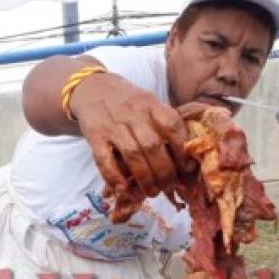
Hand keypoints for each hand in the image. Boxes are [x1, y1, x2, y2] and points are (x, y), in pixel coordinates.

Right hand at [70, 72, 193, 207]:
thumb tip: (186, 160)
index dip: (182, 149)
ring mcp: (112, 125)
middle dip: (164, 172)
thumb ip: (164, 125)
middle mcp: (133, 113)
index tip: (187, 167)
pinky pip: (105, 161)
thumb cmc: (128, 102)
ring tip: (152, 192)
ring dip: (145, 179)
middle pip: (153, 145)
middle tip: (169, 187)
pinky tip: (125, 191)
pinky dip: (115, 179)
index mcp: (150, 104)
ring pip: (133, 155)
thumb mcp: (149, 103)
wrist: (91, 87)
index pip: (172, 125)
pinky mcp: (95, 136)